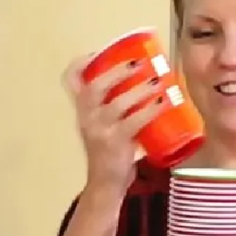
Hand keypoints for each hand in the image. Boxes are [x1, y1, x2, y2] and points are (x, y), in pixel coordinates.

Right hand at [62, 55, 167, 198]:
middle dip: (117, 70)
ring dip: (140, 90)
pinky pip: (135, 121)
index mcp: (83, 109)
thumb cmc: (111, 151)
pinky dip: (152, 109)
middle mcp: (86, 117)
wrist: (105, 184)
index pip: (70, 79)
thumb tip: (148, 80)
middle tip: (140, 62)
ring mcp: (99, 130)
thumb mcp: (107, 123)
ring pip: (117, 104)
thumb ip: (119, 105)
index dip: (81, 62)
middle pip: (93, 86)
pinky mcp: (114, 143)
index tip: (100, 51)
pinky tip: (165, 102)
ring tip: (160, 81)